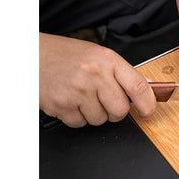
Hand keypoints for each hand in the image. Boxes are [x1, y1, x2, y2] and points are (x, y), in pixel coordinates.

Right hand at [39, 33, 156, 126]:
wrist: (30, 55)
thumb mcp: (97, 56)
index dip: (148, 105)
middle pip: (120, 111)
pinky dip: (76, 117)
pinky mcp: (62, 105)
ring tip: (80, 95)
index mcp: (107, 60)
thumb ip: (121, 74)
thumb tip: (147, 90)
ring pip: (100, 120)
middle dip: (114, 111)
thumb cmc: (64, 55)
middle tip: (102, 99)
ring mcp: (77, 91)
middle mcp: (94, 74)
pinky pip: (80, 124)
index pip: (139, 87)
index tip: (147, 112)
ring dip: (93, 113)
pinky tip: (69, 100)